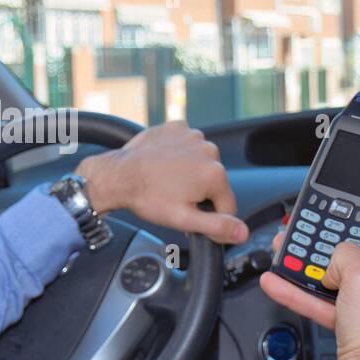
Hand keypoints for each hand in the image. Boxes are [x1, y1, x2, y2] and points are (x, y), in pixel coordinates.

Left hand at [74, 120, 248, 246]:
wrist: (117, 175)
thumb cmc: (147, 197)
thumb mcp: (185, 219)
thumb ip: (218, 226)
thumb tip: (242, 232)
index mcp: (215, 174)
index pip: (226, 204)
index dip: (210, 216)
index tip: (191, 217)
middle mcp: (208, 150)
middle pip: (213, 181)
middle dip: (198, 192)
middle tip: (173, 198)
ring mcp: (192, 135)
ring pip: (200, 162)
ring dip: (188, 172)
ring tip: (166, 181)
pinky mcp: (176, 127)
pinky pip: (185, 144)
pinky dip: (177, 154)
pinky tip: (162, 164)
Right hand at [258, 219, 359, 359]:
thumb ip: (346, 254)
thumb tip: (335, 258)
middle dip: (336, 243)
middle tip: (318, 233)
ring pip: (341, 278)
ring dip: (313, 267)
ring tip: (289, 255)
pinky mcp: (356, 326)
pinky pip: (327, 301)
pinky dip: (305, 293)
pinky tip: (280, 284)